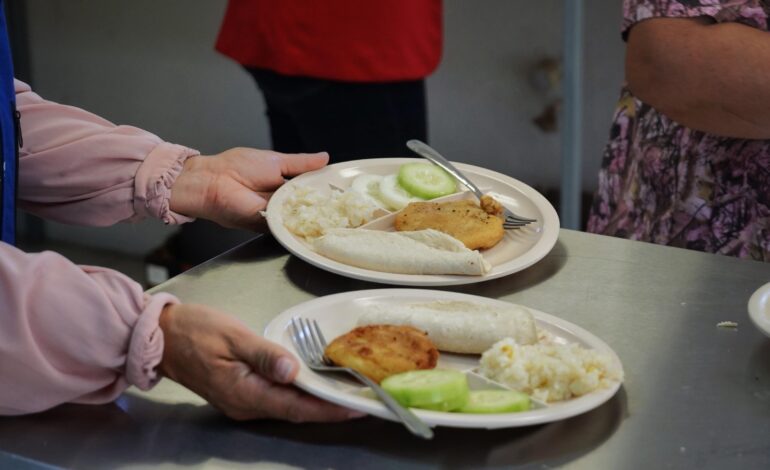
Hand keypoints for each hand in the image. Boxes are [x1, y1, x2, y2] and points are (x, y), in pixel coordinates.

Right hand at [158, 303, 362, 421]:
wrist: (160, 336)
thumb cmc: (195, 330)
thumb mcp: (233, 335)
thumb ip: (265, 355)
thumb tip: (293, 372)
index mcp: (244, 393)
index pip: (297, 407)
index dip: (329, 408)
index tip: (357, 407)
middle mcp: (245, 405)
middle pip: (296, 411)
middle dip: (330, 408)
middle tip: (363, 399)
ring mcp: (241, 402)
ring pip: (287, 407)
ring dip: (317, 402)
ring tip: (347, 393)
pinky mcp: (240, 393)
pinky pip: (277, 399)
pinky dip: (300, 395)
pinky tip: (315, 385)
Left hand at [169, 148, 328, 229]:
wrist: (215, 181)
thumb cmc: (240, 166)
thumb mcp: (277, 161)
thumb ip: (302, 163)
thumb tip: (325, 158)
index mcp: (284, 183)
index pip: (310, 190)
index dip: (325, 191)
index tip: (344, 192)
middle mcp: (282, 201)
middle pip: (308, 206)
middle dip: (324, 206)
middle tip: (347, 207)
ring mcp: (277, 215)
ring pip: (301, 218)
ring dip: (314, 216)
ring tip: (337, 215)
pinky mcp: (269, 226)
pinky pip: (288, 227)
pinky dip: (298, 225)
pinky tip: (316, 222)